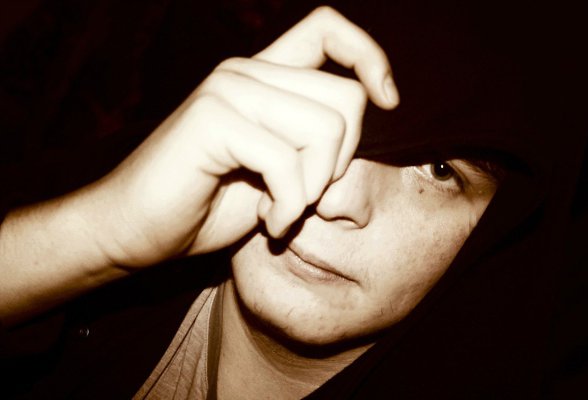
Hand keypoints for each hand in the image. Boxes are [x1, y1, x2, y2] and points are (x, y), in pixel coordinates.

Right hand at [91, 6, 398, 267]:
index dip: (369, 58)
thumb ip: (314, 145)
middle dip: (341, 160)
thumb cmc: (207, 205)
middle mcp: (245, 72)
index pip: (328, 30)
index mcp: (262, 77)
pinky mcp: (210, 119)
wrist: (134, 232)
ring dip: (314, 188)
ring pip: (325, 128)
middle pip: (345, 97)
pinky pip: (286, 161)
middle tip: (308, 196)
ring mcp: (227, 90)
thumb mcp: (277, 173)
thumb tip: (368, 127)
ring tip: (285, 212)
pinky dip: (290, 205)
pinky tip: (269, 223)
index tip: (387, 101)